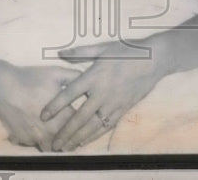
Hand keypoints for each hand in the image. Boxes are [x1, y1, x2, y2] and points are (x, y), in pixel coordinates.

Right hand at [0, 62, 81, 150]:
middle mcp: (51, 132)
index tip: (88, 120)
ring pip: (52, 148)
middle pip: (68, 143)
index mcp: (62, 116)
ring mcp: (36, 138)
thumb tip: (88, 79)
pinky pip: (36, 145)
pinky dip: (41, 141)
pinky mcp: (23, 140)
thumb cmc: (31, 79)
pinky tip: (41, 130)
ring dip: (57, 143)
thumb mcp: (56, 73)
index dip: (86, 124)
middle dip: (73, 137)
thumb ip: (75, 76)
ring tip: (60, 134)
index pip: (81, 128)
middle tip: (76, 130)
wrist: (2, 87)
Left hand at [40, 40, 165, 151]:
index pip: (70, 93)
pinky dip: (94, 136)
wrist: (154, 59)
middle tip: (53, 143)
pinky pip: (106, 126)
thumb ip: (80, 52)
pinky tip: (85, 142)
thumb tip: (60, 52)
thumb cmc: (127, 51)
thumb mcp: (103, 48)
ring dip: (78, 138)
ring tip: (66, 148)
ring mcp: (114, 103)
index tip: (43, 116)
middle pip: (80, 116)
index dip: (55, 105)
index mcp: (95, 75)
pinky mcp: (123, 109)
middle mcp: (102, 92)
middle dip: (65, 131)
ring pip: (93, 125)